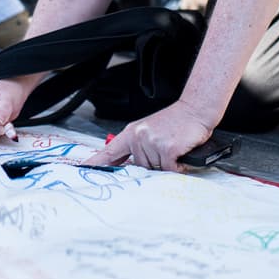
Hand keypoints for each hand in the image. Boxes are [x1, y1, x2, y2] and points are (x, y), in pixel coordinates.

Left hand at [83, 101, 213, 172]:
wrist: (195, 109)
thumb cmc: (176, 122)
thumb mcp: (150, 131)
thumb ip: (139, 148)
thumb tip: (132, 166)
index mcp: (132, 132)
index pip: (110, 151)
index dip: (96, 162)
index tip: (82, 168)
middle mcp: (139, 137)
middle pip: (141, 167)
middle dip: (155, 163)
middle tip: (166, 147)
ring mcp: (152, 143)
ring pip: (156, 169)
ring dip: (168, 163)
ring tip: (174, 147)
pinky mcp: (167, 149)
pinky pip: (170, 169)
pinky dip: (178, 165)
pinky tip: (180, 151)